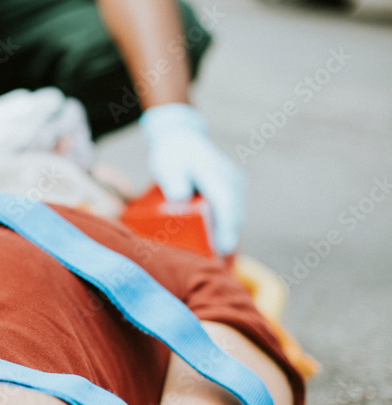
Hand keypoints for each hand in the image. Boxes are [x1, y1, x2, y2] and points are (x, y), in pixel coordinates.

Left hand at [141, 103, 246, 254]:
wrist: (182, 139)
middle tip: (219, 265)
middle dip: (228, 240)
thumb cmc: (173, 155)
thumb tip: (180, 198)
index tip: (223, 248)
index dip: (225, 227)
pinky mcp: (232, 193)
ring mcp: (234, 186)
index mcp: (215, 173)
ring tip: (220, 262)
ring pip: (234, 217)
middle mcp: (231, 180)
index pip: (225, 203)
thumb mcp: (168, 165)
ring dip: (228, 237)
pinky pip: (231, 214)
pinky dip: (225, 230)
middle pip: (233, 215)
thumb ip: (174, 180)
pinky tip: (218, 248)